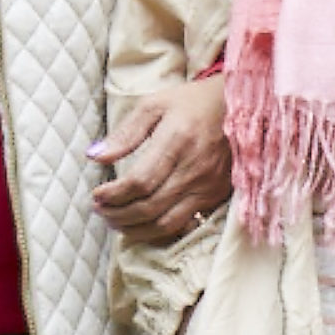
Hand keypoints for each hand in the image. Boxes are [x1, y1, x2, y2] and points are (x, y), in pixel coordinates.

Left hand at [90, 76, 230, 243]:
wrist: (239, 107)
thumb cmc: (192, 103)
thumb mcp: (155, 105)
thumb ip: (125, 133)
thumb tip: (94, 155)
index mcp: (177, 141)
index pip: (139, 181)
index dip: (113, 195)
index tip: (96, 195)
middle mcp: (194, 169)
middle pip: (150, 207)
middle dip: (118, 214)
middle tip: (99, 211)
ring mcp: (207, 187)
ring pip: (166, 224)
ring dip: (135, 229)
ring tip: (115, 222)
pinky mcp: (216, 197)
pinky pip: (184, 224)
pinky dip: (158, 231)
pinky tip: (142, 224)